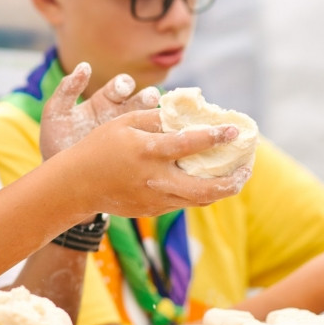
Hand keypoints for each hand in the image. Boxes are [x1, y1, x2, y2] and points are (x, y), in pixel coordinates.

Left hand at [40, 62, 160, 159]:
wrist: (59, 176)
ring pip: (151, 122)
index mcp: (105, 100)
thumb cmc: (56, 140)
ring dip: (158, 118)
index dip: (123, 85)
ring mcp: (132, 135)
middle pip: (141, 101)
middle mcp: (122, 114)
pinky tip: (161, 141)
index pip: (121, 86)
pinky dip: (158, 141)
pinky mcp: (137, 154)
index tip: (122, 89)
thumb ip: (67, 90)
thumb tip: (84, 66)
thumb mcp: (56, 113)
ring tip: (161, 119)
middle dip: (147, 97)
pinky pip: (151, 146)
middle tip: (151, 98)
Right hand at [54, 108, 250, 217]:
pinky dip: (201, 192)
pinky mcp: (154, 210)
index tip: (235, 131)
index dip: (216, 137)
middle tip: (247, 166)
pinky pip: (185, 202)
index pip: (191, 144)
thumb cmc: (99, 147)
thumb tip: (185, 113)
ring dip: (222, 189)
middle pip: (208, 188)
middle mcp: (157, 179)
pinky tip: (208, 180)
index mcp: (149, 152)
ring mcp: (156, 199)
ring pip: (201, 200)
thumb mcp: (124, 123)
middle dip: (234, 179)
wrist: (76, 186)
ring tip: (236, 175)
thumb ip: (156, 118)